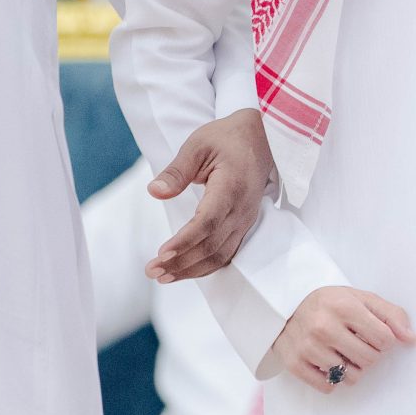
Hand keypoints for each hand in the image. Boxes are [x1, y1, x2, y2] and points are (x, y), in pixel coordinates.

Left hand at [146, 108, 275, 281]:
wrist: (264, 138)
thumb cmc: (227, 139)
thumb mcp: (197, 145)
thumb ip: (177, 171)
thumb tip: (155, 192)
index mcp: (231, 187)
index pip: (207, 222)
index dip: (185, 241)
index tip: (161, 253)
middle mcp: (242, 209)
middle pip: (212, 246)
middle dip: (181, 263)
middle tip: (152, 270)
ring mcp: (246, 219)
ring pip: (221, 255)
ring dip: (192, 270)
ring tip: (163, 276)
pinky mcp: (245, 224)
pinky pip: (228, 252)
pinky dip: (206, 266)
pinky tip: (185, 271)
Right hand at [270, 286, 415, 391]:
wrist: (286, 307)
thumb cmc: (331, 304)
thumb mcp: (361, 299)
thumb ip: (391, 315)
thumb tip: (411, 340)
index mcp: (344, 306)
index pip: (385, 339)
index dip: (384, 339)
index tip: (373, 334)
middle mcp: (324, 326)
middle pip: (370, 360)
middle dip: (368, 354)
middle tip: (356, 343)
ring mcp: (308, 346)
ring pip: (352, 377)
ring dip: (352, 368)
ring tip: (341, 352)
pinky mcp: (295, 364)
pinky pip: (329, 387)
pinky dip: (333, 379)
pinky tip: (327, 362)